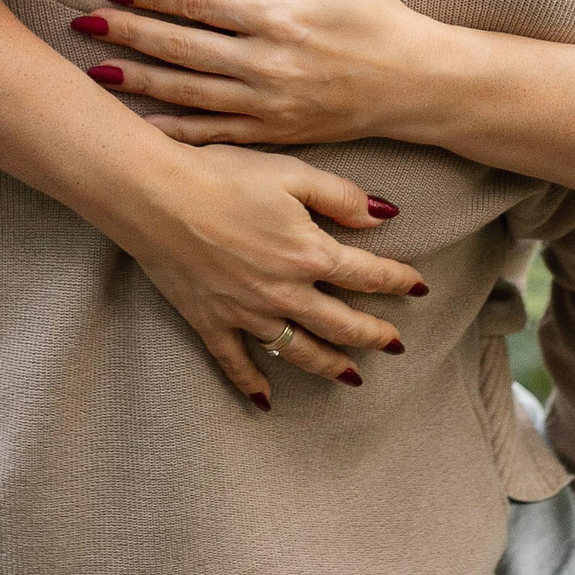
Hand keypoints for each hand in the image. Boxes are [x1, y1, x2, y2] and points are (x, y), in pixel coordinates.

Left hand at [75, 0, 449, 147]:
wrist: (419, 85)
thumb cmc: (379, 22)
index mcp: (279, 18)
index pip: (200, 3)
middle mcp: (267, 64)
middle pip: (181, 47)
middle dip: (128, 33)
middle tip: (83, 23)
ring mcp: (269, 105)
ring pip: (188, 92)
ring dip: (138, 80)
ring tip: (95, 69)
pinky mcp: (276, 135)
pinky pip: (216, 135)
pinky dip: (176, 131)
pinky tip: (140, 125)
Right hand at [101, 139, 426, 407]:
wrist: (155, 195)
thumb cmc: (223, 174)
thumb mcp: (292, 173)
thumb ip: (340, 196)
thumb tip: (384, 215)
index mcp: (308, 253)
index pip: (367, 274)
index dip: (398, 282)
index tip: (419, 287)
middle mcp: (284, 292)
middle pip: (341, 323)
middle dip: (373, 335)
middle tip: (395, 344)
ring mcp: (246, 312)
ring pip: (299, 350)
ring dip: (329, 366)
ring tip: (352, 377)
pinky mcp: (210, 322)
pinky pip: (236, 362)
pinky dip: (253, 383)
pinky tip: (267, 401)